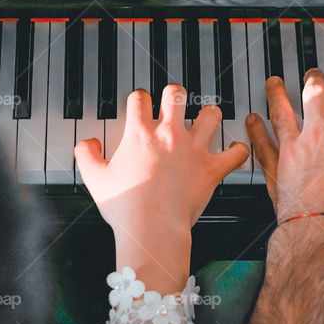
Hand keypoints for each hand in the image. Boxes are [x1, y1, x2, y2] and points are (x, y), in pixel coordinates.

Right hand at [75, 85, 248, 291]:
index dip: (140, 99)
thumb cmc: (126, 207)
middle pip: (176, 94)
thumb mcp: (95, 178)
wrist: (151, 228)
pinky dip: (237, 150)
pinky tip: (234, 150)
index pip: (140, 98)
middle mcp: (169, 135)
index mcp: (140, 133)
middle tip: (173, 104)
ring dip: (209, 116)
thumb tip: (87, 144)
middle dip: (174, 96)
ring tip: (206, 120)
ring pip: (211, 115)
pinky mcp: (212, 168)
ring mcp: (193, 149)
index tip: (140, 105)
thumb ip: (86, 155)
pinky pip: (236, 152)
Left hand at [246, 71, 323, 253]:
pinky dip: (256, 130)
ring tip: (273, 84)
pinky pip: (263, 142)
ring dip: (276, 95)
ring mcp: (294, 148)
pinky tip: (251, 121)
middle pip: (314, 95)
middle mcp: (319, 135)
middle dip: (315, 81)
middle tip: (313, 74)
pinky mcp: (276, 166)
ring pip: (282, 112)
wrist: (321, 230)